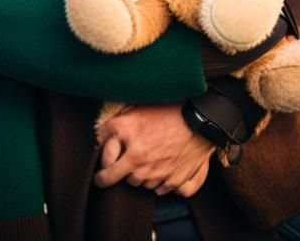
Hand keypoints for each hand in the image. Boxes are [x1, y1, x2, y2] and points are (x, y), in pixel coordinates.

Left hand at [94, 103, 213, 195]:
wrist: (201, 117)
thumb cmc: (168, 109)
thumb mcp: (134, 111)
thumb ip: (112, 128)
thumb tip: (98, 141)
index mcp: (129, 145)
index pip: (105, 172)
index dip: (100, 174)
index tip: (100, 174)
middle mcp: (141, 162)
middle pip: (123, 181)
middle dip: (122, 174)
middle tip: (126, 163)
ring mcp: (158, 174)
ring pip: (142, 185)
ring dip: (143, 175)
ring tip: (150, 157)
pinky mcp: (175, 181)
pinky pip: (160, 190)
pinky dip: (161, 181)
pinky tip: (164, 165)